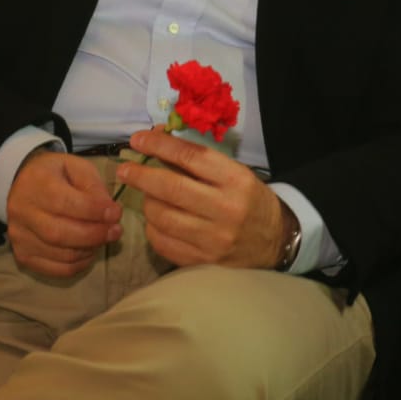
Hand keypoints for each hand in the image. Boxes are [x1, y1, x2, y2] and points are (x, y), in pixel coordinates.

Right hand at [6, 150, 122, 276]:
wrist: (25, 185)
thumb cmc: (57, 174)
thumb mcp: (77, 167)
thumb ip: (93, 186)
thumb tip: (109, 211)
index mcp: (36, 182)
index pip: (64, 202)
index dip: (94, 211)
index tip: (116, 213)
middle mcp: (22, 211)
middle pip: (59, 233)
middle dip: (94, 235)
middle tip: (116, 231)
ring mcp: (19, 236)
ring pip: (59, 254)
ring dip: (88, 250)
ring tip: (103, 238)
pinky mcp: (22, 254)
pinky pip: (54, 269)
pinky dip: (77, 265)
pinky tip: (88, 251)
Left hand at [117, 128, 285, 268]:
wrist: (275, 240)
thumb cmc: (249, 199)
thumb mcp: (234, 172)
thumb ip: (198, 160)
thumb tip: (157, 138)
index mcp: (236, 180)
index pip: (191, 157)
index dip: (159, 145)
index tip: (138, 139)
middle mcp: (226, 209)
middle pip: (171, 188)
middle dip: (141, 175)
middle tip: (125, 169)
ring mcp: (214, 239)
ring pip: (162, 217)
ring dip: (147, 203)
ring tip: (146, 196)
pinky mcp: (203, 261)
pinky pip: (163, 243)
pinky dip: (152, 228)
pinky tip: (155, 220)